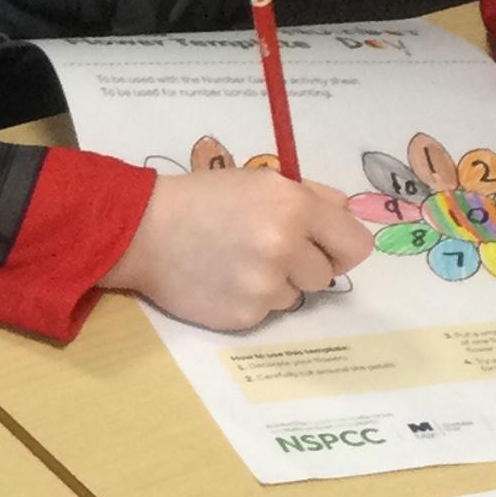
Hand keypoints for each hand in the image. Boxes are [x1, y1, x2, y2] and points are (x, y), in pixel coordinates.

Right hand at [100, 166, 371, 332]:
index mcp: (294, 207)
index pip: (356, 245)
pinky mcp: (243, 315)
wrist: (140, 231)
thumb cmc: (202, 199)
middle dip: (301, 264)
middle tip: (262, 249)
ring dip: (273, 283)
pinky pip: (265, 312)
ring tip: (234, 263)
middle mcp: (285, 248)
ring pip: (294, 296)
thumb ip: (312, 196)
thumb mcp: (259, 181)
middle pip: (325, 274)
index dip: (340, 247)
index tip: (321, 247)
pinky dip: (248, 300)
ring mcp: (264, 286)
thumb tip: (347, 217)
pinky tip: (220, 280)